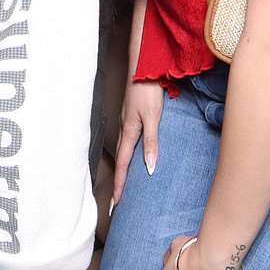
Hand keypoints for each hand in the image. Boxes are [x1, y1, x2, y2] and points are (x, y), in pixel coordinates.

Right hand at [112, 78, 162, 205]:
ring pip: (124, 149)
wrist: (144, 65)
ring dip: (124, 167)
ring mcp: (127, 120)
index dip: (121, 185)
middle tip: (118, 199)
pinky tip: (134, 151)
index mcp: (129, 131)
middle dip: (120, 180)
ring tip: (125, 182)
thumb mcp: (153, 117)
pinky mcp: (132, 114)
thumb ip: (151, 142)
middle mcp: (125, 128)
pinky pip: (128, 138)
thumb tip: (150, 167)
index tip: (116, 204)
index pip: (124, 165)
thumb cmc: (147, 89)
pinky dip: (128, 152)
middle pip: (121, 160)